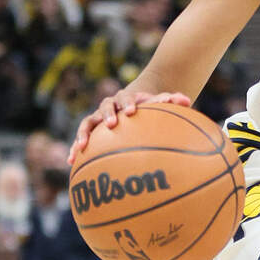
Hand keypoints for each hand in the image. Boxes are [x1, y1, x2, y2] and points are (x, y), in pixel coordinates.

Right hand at [67, 91, 191, 164]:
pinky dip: (75, 148)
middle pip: (105, 107)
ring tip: (82, 146)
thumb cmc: (148, 107)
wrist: (132, 105)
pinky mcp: (91, 131)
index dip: (128, 103)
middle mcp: (110, 105)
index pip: (126, 97)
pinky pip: (81, 139)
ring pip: (88, 123)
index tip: (132, 111)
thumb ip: (172, 101)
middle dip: (107, 115)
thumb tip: (187, 101)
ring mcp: (98, 118)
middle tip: (111, 124)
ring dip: (84, 133)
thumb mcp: (159, 104)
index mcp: (126, 98)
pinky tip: (71, 161)